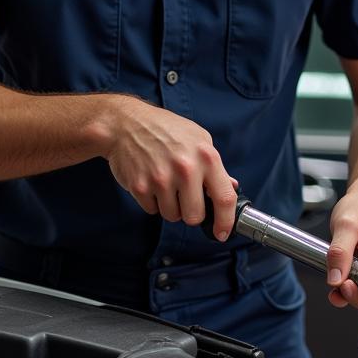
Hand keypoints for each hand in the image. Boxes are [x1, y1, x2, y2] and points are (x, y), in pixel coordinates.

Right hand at [101, 95, 236, 238]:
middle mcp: (186, 169)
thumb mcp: (199, 139)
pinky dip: (153, 202)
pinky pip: (152, 211)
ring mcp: (161, 179)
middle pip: (195, 216)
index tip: (222, 233)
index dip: (225, 221)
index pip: (224, 198)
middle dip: (191, 213)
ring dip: (170, 207)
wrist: (126, 124)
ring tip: (165, 183)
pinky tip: (151, 181)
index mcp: (206, 157)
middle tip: (184, 197)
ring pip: (172, 216)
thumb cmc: (165, 129)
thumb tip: (231, 187)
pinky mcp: (140, 187)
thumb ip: (215, 166)